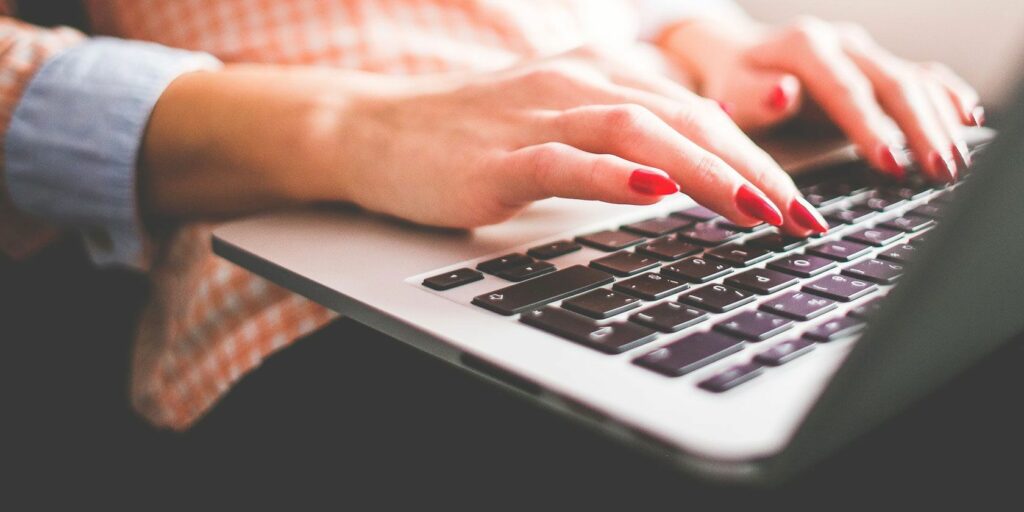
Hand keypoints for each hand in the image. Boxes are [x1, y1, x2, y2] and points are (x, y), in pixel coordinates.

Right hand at [141, 51, 829, 235]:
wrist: (377, 131)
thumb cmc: (475, 137)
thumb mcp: (562, 127)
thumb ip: (623, 141)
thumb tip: (688, 177)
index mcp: (601, 75)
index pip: (697, 114)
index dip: (757, 157)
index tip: (800, 205)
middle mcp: (579, 82)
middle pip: (685, 119)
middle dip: (753, 169)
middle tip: (801, 218)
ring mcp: (538, 115)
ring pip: (639, 132)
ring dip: (705, 172)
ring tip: (755, 209)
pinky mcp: (501, 154)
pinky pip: (566, 159)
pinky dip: (612, 174)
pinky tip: (653, 192)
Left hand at [662, 16, 981, 181]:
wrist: (735, 55)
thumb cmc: (730, 82)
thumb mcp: (729, 92)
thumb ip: (753, 96)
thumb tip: (783, 94)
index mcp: (804, 47)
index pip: (845, 90)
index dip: (870, 127)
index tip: (889, 163)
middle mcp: (841, 43)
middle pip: (892, 83)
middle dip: (919, 129)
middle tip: (938, 170)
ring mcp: (863, 53)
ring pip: (913, 81)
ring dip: (939, 122)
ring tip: (953, 164)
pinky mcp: (876, 66)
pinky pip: (921, 76)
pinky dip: (946, 96)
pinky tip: (968, 119)